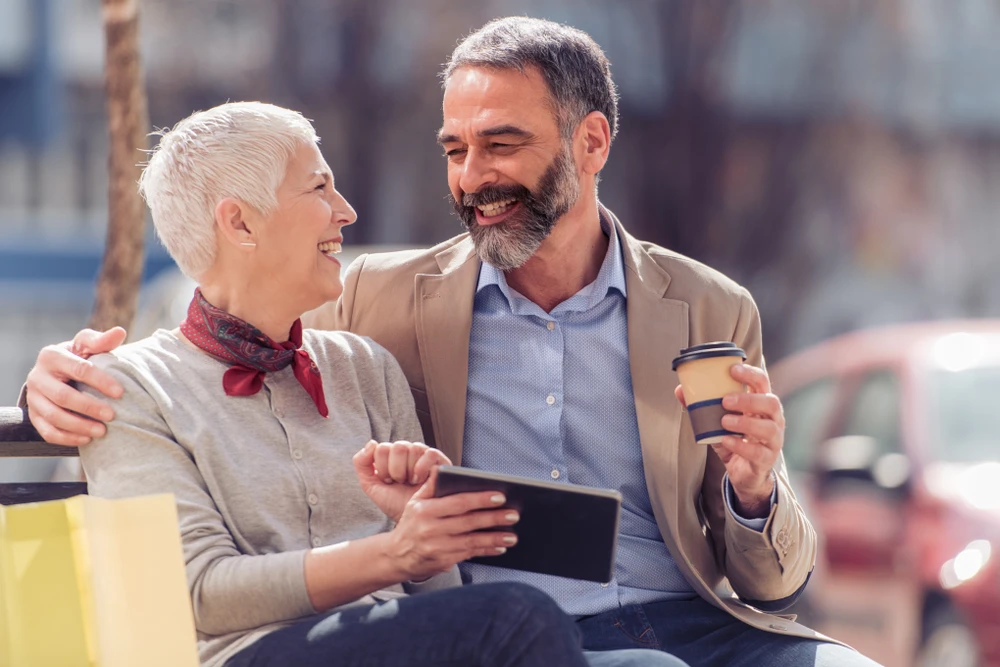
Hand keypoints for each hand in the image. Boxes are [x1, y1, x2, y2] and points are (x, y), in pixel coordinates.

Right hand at [25, 327, 126, 445]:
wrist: (57, 373)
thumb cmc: (78, 356)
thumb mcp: (87, 345)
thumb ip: (102, 341)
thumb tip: (120, 332)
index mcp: (51, 356)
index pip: (79, 369)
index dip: (101, 381)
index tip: (121, 393)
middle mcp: (37, 377)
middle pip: (63, 396)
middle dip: (89, 407)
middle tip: (112, 415)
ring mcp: (33, 398)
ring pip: (53, 416)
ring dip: (79, 426)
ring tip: (102, 431)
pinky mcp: (33, 415)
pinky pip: (47, 431)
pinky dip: (67, 438)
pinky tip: (86, 440)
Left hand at [353, 440, 450, 521]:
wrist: (412, 521)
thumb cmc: (395, 503)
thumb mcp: (372, 485)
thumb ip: (362, 464)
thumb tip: (372, 443)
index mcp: (391, 455)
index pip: (382, 447)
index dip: (383, 468)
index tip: (389, 481)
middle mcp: (408, 451)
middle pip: (397, 447)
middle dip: (396, 470)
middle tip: (401, 482)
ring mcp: (424, 454)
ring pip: (412, 448)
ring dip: (409, 471)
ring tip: (412, 482)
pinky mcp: (440, 460)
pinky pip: (429, 453)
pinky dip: (422, 468)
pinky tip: (420, 480)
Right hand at [385, 469, 519, 580]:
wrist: (396, 556)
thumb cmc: (411, 525)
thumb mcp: (415, 503)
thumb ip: (430, 486)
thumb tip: (439, 468)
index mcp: (425, 510)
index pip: (458, 502)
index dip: (480, 499)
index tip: (500, 496)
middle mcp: (431, 529)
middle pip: (469, 522)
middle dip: (494, 518)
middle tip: (514, 514)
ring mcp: (437, 547)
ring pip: (472, 541)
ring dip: (494, 538)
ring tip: (512, 535)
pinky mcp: (443, 561)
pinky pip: (469, 554)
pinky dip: (486, 550)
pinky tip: (500, 547)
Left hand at [674, 363, 782, 517]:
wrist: (744, 473)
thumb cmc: (734, 440)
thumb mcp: (716, 422)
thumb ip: (701, 407)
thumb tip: (680, 390)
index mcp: (761, 405)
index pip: (762, 383)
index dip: (750, 373)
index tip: (732, 369)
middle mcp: (773, 420)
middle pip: (771, 403)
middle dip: (748, 399)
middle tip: (725, 400)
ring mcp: (773, 440)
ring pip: (768, 428)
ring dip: (745, 422)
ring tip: (724, 421)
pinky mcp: (767, 459)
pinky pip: (758, 451)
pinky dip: (741, 445)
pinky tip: (726, 440)